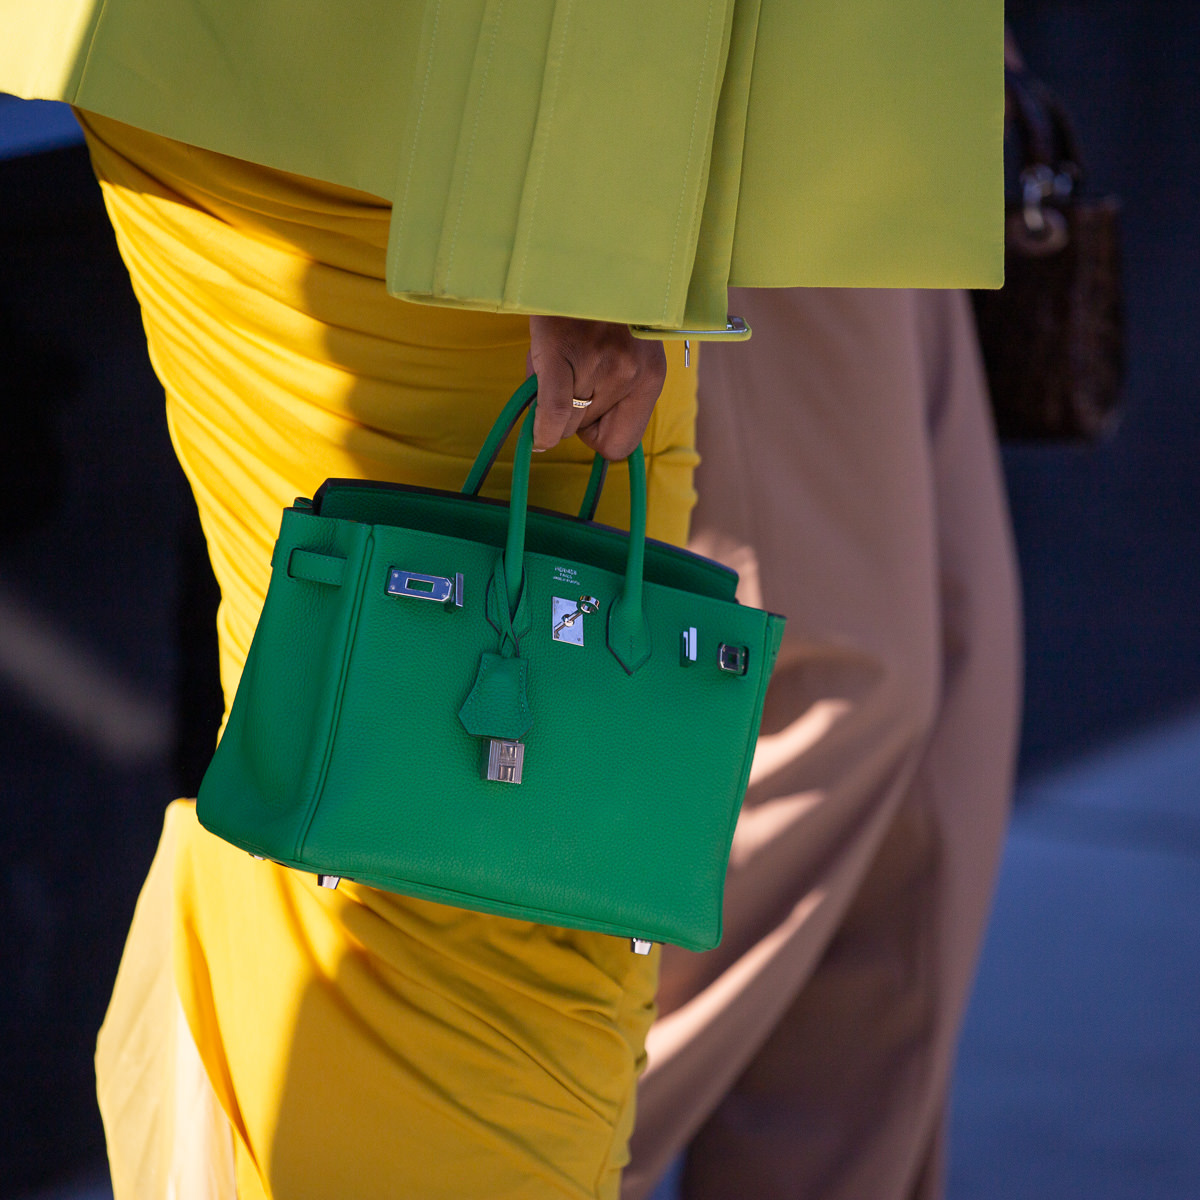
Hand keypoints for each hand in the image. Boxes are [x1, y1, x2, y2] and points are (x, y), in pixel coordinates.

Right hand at [527, 317, 666, 459]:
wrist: (578, 261)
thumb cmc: (597, 312)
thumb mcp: (621, 352)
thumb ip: (610, 393)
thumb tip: (569, 436)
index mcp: (650, 377)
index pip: (622, 444)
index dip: (596, 437)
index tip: (584, 417)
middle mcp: (631, 374)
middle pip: (586, 432)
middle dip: (571, 415)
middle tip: (565, 378)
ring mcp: (601, 364)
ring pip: (566, 422)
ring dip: (554, 403)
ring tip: (555, 365)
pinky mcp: (563, 354)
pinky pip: (553, 411)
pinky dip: (542, 428)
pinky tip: (537, 433)